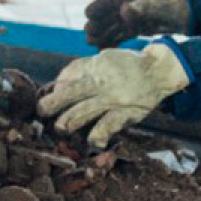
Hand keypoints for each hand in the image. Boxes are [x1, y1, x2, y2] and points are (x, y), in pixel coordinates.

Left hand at [37, 43, 190, 147]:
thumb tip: (58, 83)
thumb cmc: (127, 66)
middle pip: (72, 92)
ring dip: (69, 122)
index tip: (48, 94)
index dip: (58, 86)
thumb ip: (83, 69)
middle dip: (53, 103)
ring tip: (60, 128)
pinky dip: (98, 135)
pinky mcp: (126, 113)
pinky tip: (92, 141)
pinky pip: (108, 126)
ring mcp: (114, 98)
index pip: (71, 75)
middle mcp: (103, 81)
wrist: (158, 71)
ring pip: (85, 111)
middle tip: (41, 111)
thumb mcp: (105, 59)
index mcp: (97, 65)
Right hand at [83, 0, 189, 48]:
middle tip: (88, 36)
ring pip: (112, 27)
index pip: (110, 0)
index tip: (87, 14)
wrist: (186, 14)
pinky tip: (103, 49)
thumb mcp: (157, 7)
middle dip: (97, 25)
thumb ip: (141, 8)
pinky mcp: (136, 29)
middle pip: (108, 16)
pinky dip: (111, 41)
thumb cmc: (172, 6)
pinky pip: (120, 35)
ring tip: (91, 44)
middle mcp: (128, 7)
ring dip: (102, 35)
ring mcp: (132, 19)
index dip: (98, 6)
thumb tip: (123, 11)